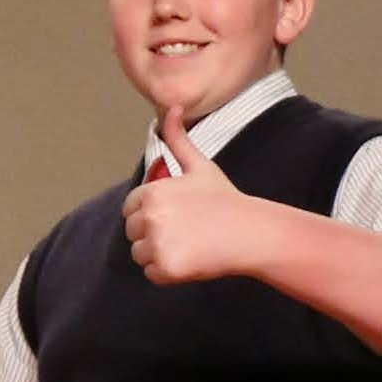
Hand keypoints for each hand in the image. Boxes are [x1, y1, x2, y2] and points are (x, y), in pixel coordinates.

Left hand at [121, 112, 272, 286]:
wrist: (251, 233)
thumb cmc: (225, 200)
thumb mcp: (199, 166)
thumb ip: (177, 138)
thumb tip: (171, 107)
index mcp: (152, 192)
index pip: (130, 208)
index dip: (151, 212)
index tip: (177, 214)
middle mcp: (150, 217)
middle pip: (132, 232)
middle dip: (153, 233)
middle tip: (186, 230)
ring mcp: (157, 244)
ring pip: (140, 255)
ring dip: (159, 254)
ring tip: (190, 244)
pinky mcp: (166, 268)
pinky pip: (152, 274)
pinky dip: (168, 272)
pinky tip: (192, 259)